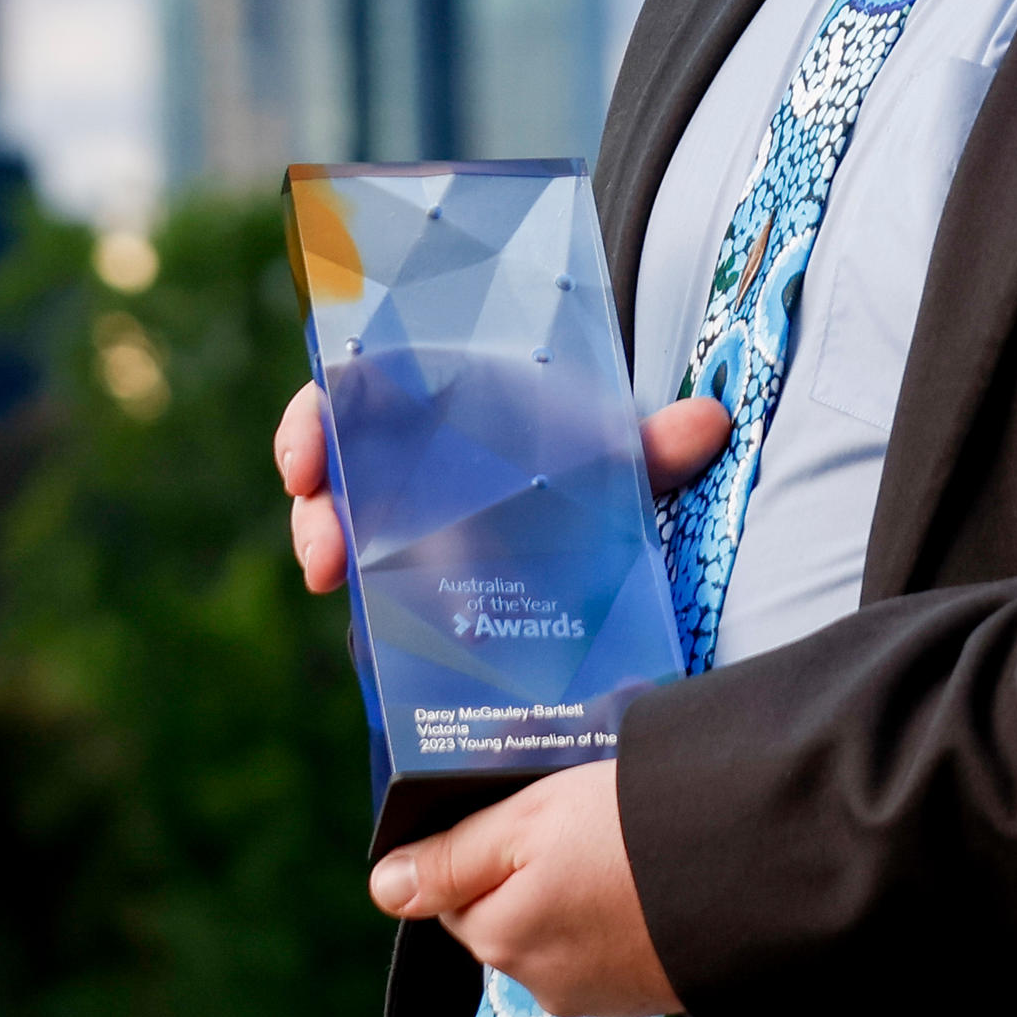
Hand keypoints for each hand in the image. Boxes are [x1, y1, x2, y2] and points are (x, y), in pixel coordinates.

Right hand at [274, 385, 736, 596]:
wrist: (592, 512)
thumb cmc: (586, 461)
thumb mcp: (616, 455)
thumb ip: (653, 445)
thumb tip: (711, 422)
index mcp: (438, 403)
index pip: (352, 394)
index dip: (315, 421)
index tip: (304, 459)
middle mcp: (404, 455)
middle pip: (331, 464)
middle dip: (313, 505)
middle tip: (324, 549)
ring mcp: (398, 517)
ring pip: (340, 524)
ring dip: (324, 544)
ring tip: (333, 577)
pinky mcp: (407, 574)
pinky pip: (369, 582)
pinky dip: (360, 598)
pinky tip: (363, 622)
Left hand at [372, 761, 682, 1014]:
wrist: (753, 870)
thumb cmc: (637, 832)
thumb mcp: (530, 818)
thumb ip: (453, 855)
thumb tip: (385, 889)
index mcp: (502, 936)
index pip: (457, 894)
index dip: (488, 845)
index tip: (532, 814)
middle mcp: (540, 981)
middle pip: (508, 916)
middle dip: (533, 873)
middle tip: (586, 822)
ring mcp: (598, 994)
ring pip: (559, 933)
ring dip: (578, 897)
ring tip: (626, 848)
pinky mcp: (647, 992)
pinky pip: (609, 949)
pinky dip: (621, 918)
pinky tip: (651, 882)